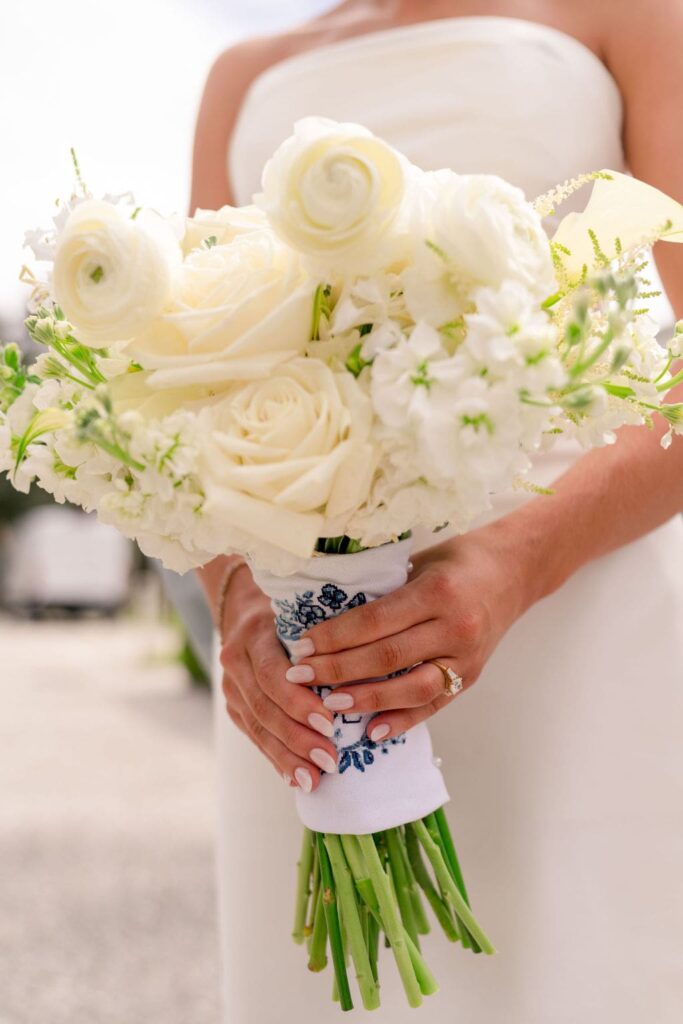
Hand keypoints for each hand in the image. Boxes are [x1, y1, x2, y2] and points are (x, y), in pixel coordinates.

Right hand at [218, 563, 337, 791]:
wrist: (247, 610)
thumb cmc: (293, 609)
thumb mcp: (306, 610)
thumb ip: (330, 635)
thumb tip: (377, 663)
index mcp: (254, 632)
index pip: (272, 674)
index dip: (298, 701)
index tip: (329, 723)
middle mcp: (236, 659)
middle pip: (263, 706)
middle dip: (296, 737)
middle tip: (330, 760)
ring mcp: (230, 685)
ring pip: (256, 726)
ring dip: (286, 756)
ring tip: (313, 779)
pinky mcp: (233, 705)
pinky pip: (253, 736)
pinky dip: (275, 757)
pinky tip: (295, 778)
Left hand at [292, 520, 534, 740]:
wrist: (514, 572)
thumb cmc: (457, 561)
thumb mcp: (419, 563)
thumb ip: (383, 592)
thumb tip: (325, 616)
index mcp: (437, 592)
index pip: (375, 621)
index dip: (334, 637)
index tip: (301, 646)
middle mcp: (455, 627)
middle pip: (387, 656)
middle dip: (338, 669)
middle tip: (300, 676)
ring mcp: (466, 657)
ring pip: (411, 688)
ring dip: (367, 698)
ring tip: (330, 704)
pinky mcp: (472, 677)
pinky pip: (434, 705)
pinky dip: (402, 720)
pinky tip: (372, 731)